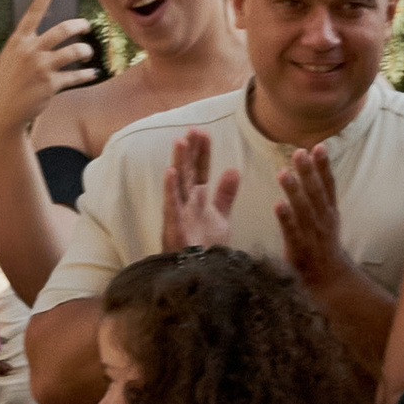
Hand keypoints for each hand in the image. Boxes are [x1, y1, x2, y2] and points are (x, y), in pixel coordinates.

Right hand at [0, 0, 101, 138]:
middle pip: (63, 29)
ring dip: (86, 51)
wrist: (2, 110)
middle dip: (80, 25)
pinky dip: (87, 74)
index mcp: (18, 39)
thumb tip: (55, 29)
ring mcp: (41, 67)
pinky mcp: (51, 84)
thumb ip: (29, 41)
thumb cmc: (8, 79)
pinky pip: (77, 75)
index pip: (34, 10)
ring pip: (75, 52)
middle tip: (86, 25)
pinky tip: (93, 72)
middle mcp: (30, 50)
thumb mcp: (12, 55)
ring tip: (88, 53)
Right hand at [160, 128, 241, 252]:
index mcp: (198, 200)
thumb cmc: (206, 247)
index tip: (204, 133)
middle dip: (191, 151)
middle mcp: (187, 203)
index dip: (202, 153)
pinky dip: (170, 189)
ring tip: (180, 141)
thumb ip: (225, 194)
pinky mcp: (173, 227)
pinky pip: (171, 205)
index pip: (201, 171)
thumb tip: (234, 169)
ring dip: (179, 162)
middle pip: (189, 172)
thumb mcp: (220, 217)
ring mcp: (178, 214)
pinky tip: (169, 171)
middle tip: (193, 129)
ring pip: (178, 184)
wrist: (200, 274)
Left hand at [275, 144, 350, 294]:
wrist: (330, 279)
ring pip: (304, 209)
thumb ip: (320, 194)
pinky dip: (286, 218)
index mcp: (330, 211)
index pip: (328, 184)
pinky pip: (292, 231)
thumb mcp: (328, 217)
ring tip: (283, 172)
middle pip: (316, 192)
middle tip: (298, 153)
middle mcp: (324, 219)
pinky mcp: (300, 248)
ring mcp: (313, 234)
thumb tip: (312, 167)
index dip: (323, 166)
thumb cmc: (324, 244)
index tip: (318, 146)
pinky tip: (278, 205)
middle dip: (308, 172)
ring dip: (294, 190)